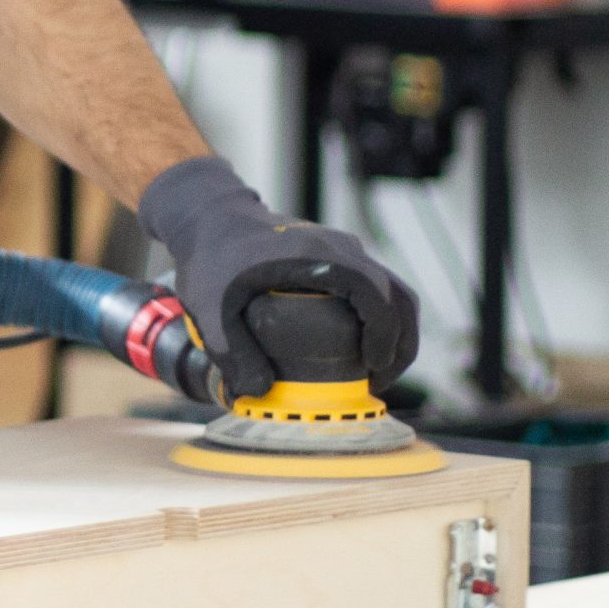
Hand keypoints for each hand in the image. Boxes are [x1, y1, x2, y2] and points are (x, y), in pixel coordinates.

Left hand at [138, 155, 420, 400]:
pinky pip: (374, 287)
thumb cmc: (210, 258)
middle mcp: (342, 249)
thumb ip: (232, 352)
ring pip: (392, 291)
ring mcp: (343, 249)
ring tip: (374, 371)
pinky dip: (380, 317)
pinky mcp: (337, 255)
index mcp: (320, 258)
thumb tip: (256, 393)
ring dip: (394, 331)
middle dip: (400, 343)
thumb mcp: (211, 309)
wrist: (208, 214)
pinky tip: (360, 346)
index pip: (378, 296)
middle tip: (378, 382)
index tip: (373, 370)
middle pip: (398, 297)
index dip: (386, 336)